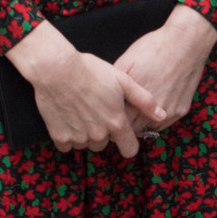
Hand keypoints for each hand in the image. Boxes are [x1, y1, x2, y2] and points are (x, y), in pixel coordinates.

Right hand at [5, 20, 164, 157]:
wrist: (55, 68)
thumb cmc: (90, 71)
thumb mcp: (122, 80)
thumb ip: (144, 100)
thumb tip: (161, 114)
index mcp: (116, 122)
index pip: (129, 149)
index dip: (128, 142)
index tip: (122, 133)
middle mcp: (98, 134)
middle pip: (104, 145)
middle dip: (103, 133)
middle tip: (96, 111)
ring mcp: (78, 137)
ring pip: (85, 144)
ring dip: (85, 134)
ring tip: (80, 110)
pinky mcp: (59, 136)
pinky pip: (67, 144)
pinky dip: (67, 135)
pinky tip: (67, 117)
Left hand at [113, 3, 216, 134]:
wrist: (186, 43)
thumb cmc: (154, 49)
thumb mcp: (127, 61)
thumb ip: (114, 82)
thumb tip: (104, 94)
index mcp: (136, 100)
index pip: (119, 122)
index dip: (112, 119)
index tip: (108, 114)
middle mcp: (153, 111)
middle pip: (134, 130)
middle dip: (125, 124)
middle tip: (119, 116)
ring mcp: (169, 112)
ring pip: (150, 129)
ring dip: (141, 123)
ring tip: (134, 112)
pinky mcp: (181, 110)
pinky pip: (164, 123)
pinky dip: (155, 119)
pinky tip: (150, 108)